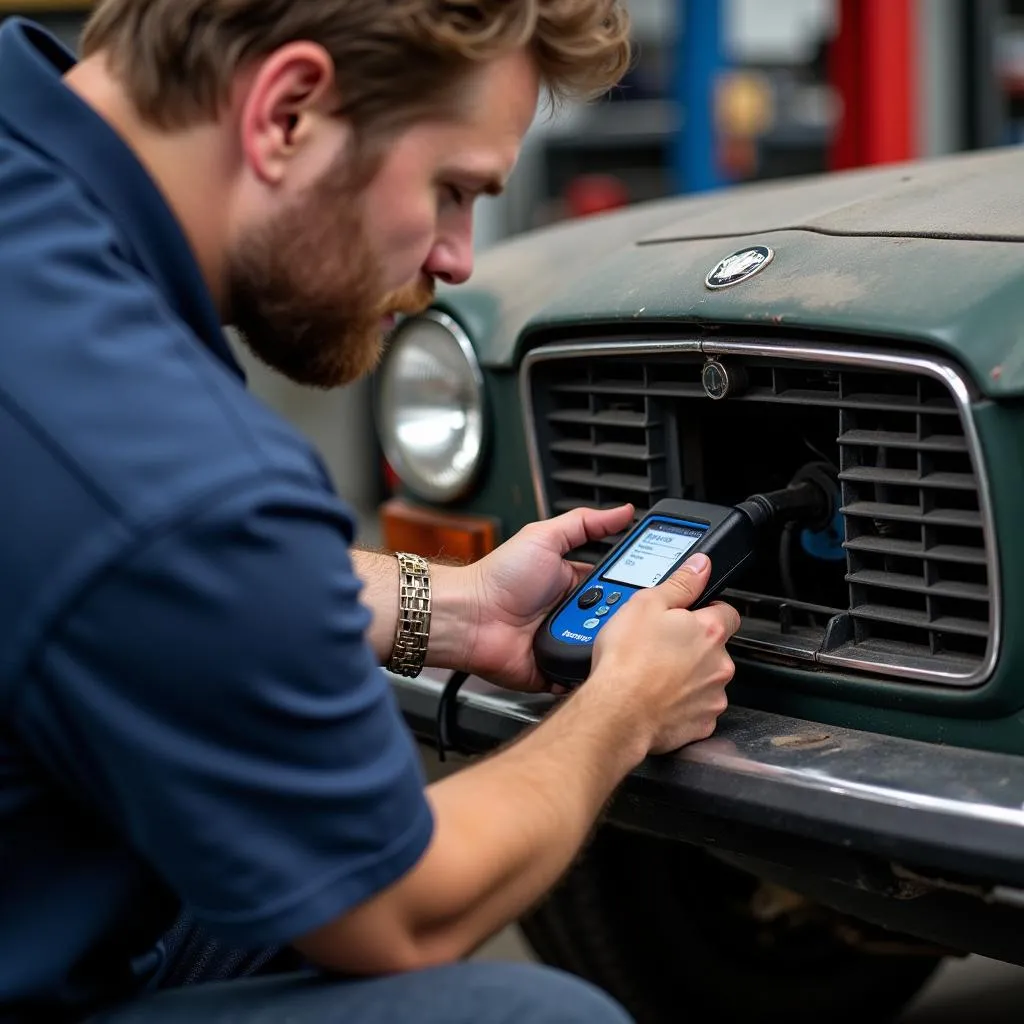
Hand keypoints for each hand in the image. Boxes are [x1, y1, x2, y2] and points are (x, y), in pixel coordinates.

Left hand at [464, 504, 635, 691]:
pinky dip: (588, 668)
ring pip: (602, 644)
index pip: (615, 584)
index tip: (652, 581)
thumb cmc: (498, 576)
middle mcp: (572, 612)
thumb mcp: (544, 538)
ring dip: (605, 638)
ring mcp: (564, 641)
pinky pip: (580, 673)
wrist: (469, 615)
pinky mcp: (554, 668)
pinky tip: (594, 659)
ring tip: (598, 627)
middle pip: (614, 616)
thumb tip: (622, 511)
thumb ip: (584, 523)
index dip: (633, 583)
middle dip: (620, 612)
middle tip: (616, 605)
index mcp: (573, 582)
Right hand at [587, 554, 740, 754]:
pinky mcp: (702, 725)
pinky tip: (657, 697)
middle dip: (693, 647)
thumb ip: (680, 583)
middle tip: (660, 647)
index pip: (728, 612)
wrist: (617, 713)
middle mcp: (719, 665)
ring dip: (688, 676)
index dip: (708, 611)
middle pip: (715, 649)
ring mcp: (713, 697)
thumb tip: (700, 566)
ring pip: (706, 680)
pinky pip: (697, 709)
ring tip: (654, 674)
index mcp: (709, 631)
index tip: (689, 617)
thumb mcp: (645, 604)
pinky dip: (682, 705)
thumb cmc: (627, 661)